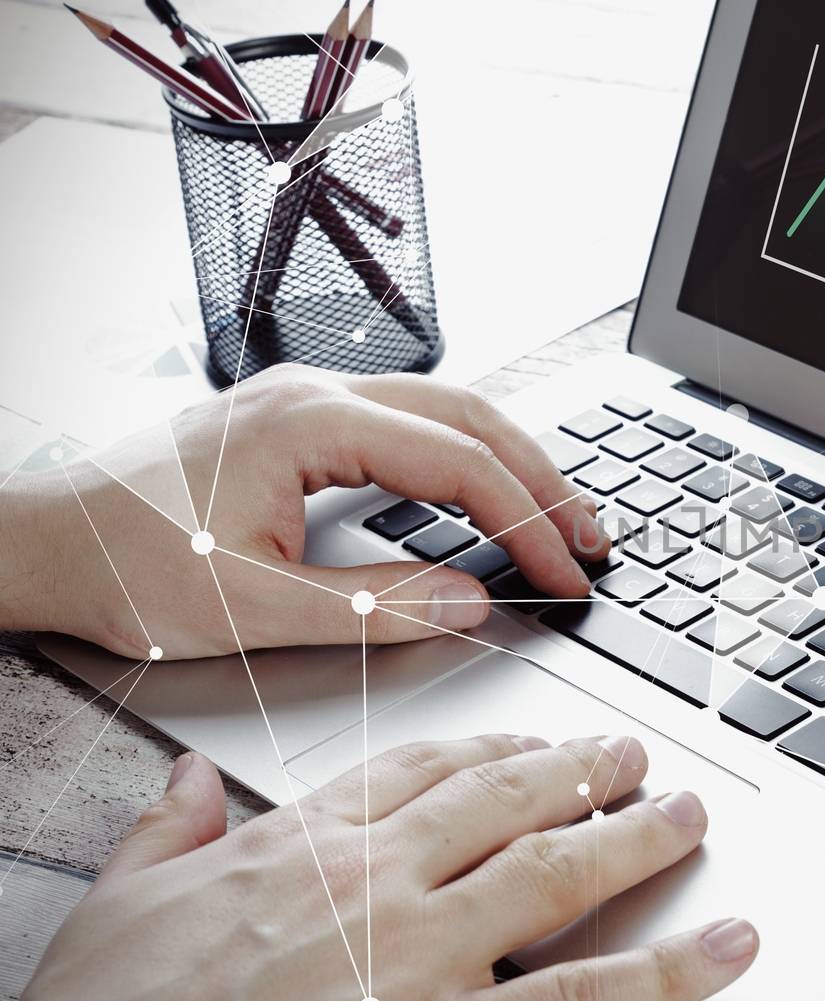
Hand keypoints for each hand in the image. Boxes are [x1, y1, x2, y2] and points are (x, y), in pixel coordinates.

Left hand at [0, 365, 607, 658]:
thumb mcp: (256, 607)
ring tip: (560, 516)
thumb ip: (376, 607)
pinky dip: (466, 460)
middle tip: (593, 538)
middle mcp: (318, 393)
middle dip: (545, 478)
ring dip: (512, 461)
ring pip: (447, 411)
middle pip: (472, 416)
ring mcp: (309, 399)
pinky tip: (486, 494)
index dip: (528, 522)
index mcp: (311, 425)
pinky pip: (410, 424)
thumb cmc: (126, 569)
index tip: (566, 576)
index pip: (458, 464)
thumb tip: (472, 602)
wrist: (43, 542)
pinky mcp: (300, 421)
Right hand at [1, 735, 757, 1000]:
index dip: (491, 750)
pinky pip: (577, 996)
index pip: (419, 771)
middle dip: (583, 773)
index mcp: (300, 846)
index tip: (530, 743)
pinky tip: (723, 947)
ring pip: (557, 874)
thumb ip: (170, 833)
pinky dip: (664, 969)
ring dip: (638, 839)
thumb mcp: (118, 907)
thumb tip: (189, 783)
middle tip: (636, 758)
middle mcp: (373, 885)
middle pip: (505, 802)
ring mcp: (419, 958)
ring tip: (689, 819)